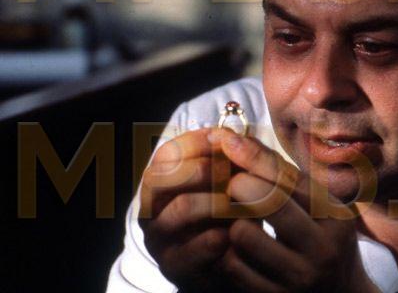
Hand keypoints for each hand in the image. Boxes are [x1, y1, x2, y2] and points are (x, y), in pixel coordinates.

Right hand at [139, 128, 235, 291]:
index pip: (169, 151)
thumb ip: (239, 154)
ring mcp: (159, 236)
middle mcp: (152, 204)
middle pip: (162, 175)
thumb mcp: (241, 177)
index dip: (199, 142)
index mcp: (163, 177)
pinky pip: (186, 252)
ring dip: (216, 202)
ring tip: (241, 203)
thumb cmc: (236, 209)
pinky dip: (211, 242)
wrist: (238, 258)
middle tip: (235, 172)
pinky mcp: (172, 266)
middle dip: (204, 169)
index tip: (229, 142)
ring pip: (180, 208)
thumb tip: (232, 136)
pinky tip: (230, 235)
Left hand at [210, 128, 379, 292]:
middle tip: (231, 181)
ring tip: (237, 218)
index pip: (291, 178)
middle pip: (270, 201)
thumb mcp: (320, 206)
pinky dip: (227, 250)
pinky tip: (234, 245)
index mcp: (336, 217)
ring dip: (233, 221)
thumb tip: (241, 140)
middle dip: (240, 183)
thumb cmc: (323, 238)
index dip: (255, 155)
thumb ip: (287, 176)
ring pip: (244, 235)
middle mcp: (323, 248)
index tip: (228, 140)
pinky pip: (233, 266)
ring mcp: (299, 278)